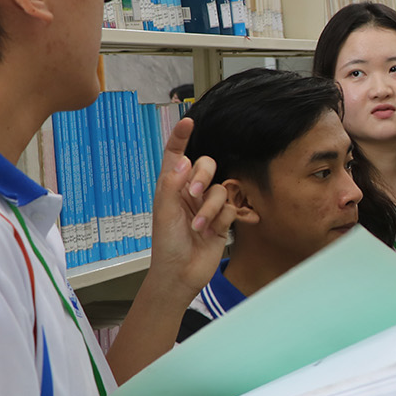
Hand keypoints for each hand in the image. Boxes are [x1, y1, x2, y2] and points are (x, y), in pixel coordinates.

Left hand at [148, 117, 237, 294]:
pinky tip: (214, 232)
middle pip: (207, 166)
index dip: (181, 138)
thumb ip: (172, 184)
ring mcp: (208, 205)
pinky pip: (232, 208)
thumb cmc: (166, 245)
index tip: (188, 122)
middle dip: (204, 176)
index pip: (177, 156)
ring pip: (221, 189)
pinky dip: (223, 220)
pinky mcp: (223, 220)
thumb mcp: (164, 212)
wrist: (182, 274)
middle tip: (195, 193)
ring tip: (200, 227)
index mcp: (172, 186)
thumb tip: (184, 160)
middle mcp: (191, 192)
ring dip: (211, 209)